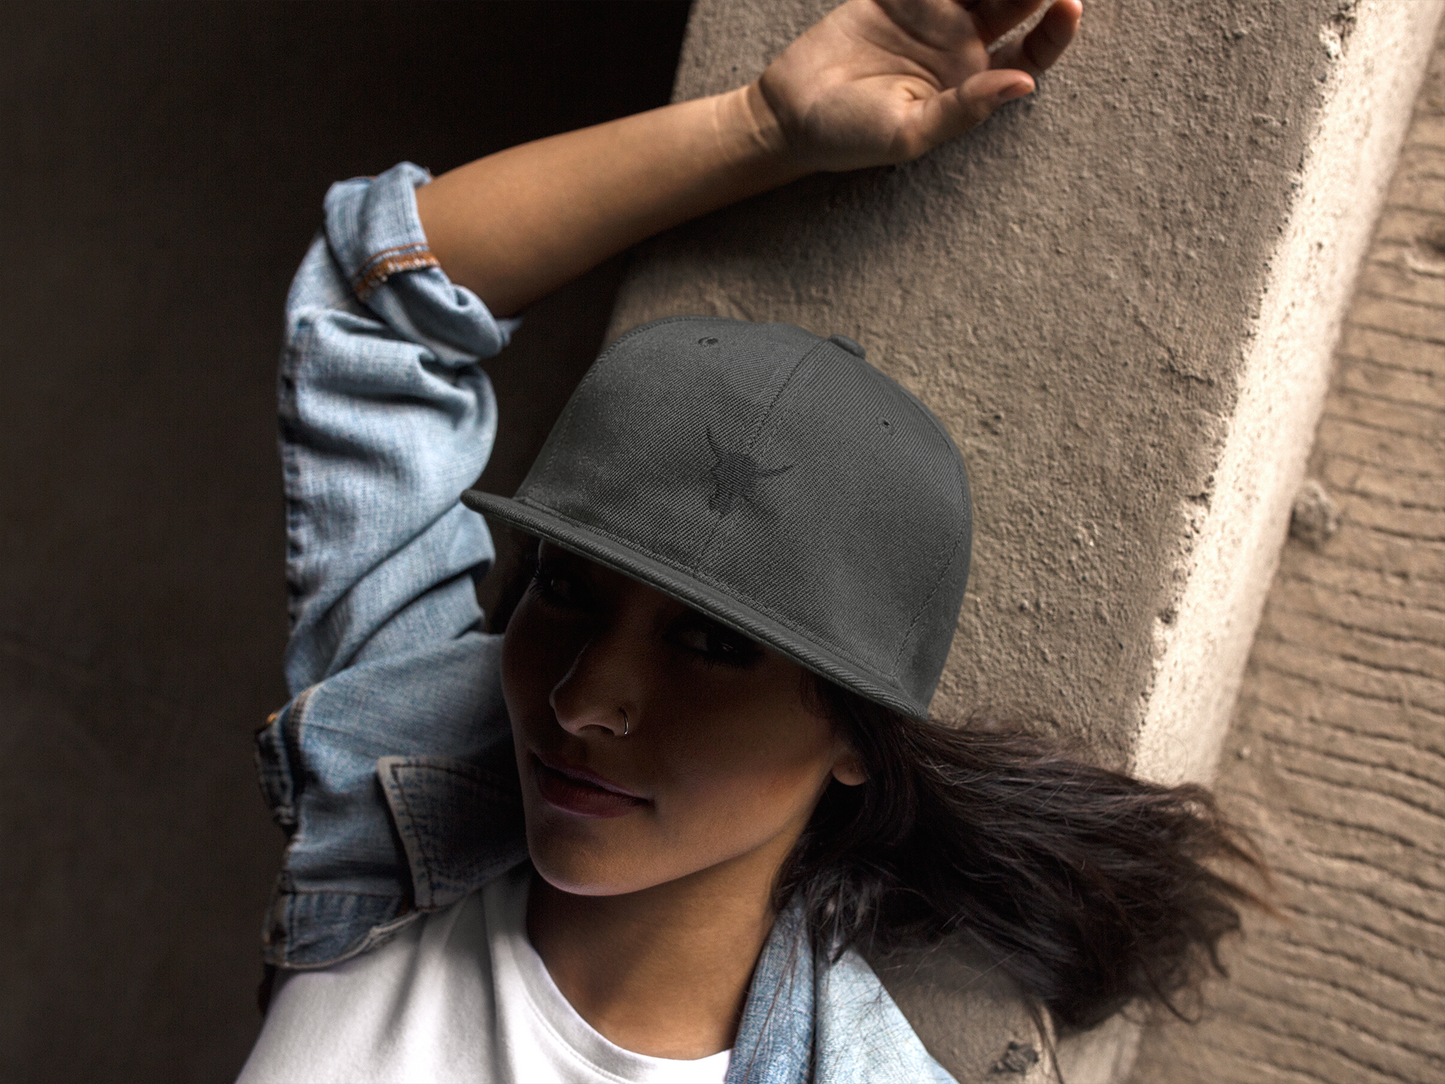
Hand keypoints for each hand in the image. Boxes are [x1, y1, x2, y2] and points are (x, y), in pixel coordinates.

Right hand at [756, 0, 1081, 171]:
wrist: (788, 114)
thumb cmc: (848, 137)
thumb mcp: (908, 134)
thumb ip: (964, 111)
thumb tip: (1024, 84)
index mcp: (972, 81)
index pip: (1031, 49)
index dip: (1056, 28)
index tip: (1070, 4)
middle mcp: (959, 43)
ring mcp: (929, 13)